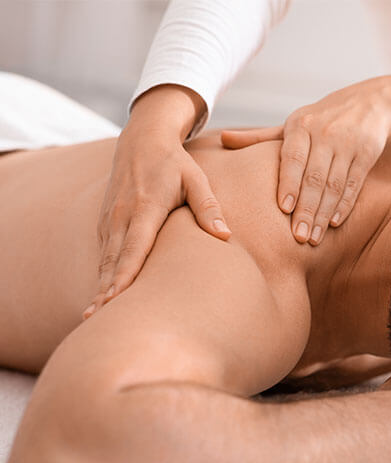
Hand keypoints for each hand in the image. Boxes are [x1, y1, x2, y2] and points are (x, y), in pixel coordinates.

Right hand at [85, 87, 230, 318]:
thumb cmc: (175, 163)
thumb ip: (208, 208)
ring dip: (99, 287)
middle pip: (112, 260)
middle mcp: (123, 215)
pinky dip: (101, 275)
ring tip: (92, 316)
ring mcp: (111, 218)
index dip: (124, 274)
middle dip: (104, 291)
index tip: (115, 298)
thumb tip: (225, 237)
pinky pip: (104, 253)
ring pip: (104, 259)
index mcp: (145, 206)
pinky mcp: (107, 221)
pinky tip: (101, 296)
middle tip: (96, 320)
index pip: (134, 246)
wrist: (142, 139)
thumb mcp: (197, 179)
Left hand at [221, 78, 390, 244]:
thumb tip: (223, 140)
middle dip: (306, 209)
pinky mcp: (367, 153)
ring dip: (323, 214)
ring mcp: (348, 144)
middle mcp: (325, 134)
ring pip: (334, 185)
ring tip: (313, 238)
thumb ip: (260, 137)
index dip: (289, 183)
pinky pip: (354, 183)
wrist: (369, 102)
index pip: (293, 158)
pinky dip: (344, 205)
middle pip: (314, 177)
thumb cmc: (321, 119)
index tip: (283, 209)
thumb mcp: (292, 124)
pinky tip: (334, 223)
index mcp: (301, 126)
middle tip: (298, 237)